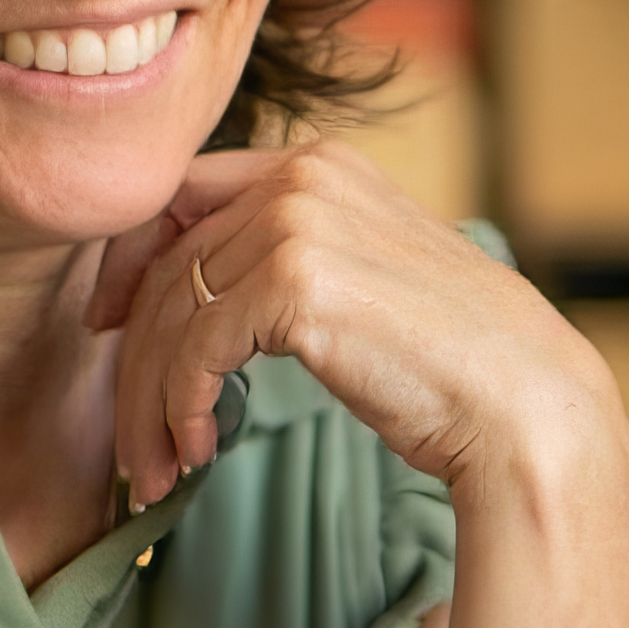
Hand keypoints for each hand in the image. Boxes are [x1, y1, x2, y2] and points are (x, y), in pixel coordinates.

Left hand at [88, 143, 617, 503]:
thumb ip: (285, 258)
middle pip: (167, 262)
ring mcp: (298, 222)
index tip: (107, 328)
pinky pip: (196, 348)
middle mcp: (303, 176)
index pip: (181, 196)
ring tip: (153, 464)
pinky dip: (179, 406)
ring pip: (170, 312)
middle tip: (128, 434)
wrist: (521, 401)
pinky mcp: (295, 282)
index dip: (128, 265)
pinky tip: (196, 447)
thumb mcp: (360, 278)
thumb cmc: (451, 360)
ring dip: (148, 400)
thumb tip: (195, 294)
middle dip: (133, 355)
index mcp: (320, 162)